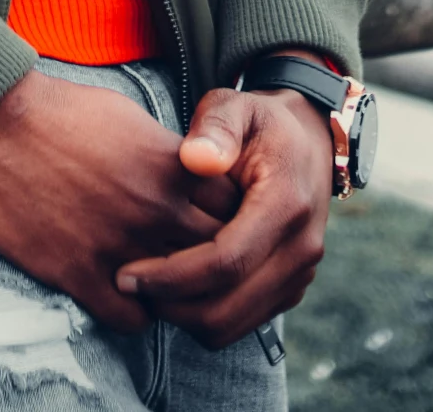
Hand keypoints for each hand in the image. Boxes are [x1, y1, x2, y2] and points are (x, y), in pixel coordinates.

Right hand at [0, 69, 239, 333]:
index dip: (231, 220)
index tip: (216, 221)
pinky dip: (134, 312)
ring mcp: (119, 245)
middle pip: (218, 257)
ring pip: (181, 297)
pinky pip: (131, 319)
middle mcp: (155, 210)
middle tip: (196, 260)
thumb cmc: (59, 109)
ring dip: (176, 292)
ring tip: (163, 281)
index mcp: (171, 167)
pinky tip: (124, 294)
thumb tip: (186, 172)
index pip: (235, 211)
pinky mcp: (79, 272)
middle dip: (213, 262)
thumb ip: (165, 153)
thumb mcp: (128, 115)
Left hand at [114, 87, 331, 345]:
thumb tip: (195, 159)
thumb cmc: (258, 123)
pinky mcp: (289, 289)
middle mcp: (300, 249)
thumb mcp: (236, 107)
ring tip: (146, 285)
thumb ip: (216, 127)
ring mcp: (299, 274)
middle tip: (126, 282)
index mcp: (286, 204)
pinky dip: (205, 314)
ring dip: (185, 316)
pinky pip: (242, 321)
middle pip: (228, 307)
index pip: (226, 261)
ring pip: (233, 325)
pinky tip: (174, 284)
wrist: (305, 142)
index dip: (173, 275)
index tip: (126, 272)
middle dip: (171, 304)